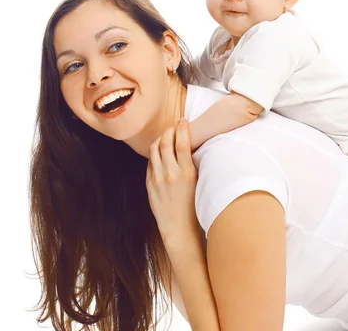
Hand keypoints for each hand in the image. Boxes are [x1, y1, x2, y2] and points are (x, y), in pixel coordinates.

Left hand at [146, 118, 198, 245]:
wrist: (178, 228)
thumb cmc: (193, 207)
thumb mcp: (197, 183)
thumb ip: (190, 165)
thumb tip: (187, 146)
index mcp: (187, 173)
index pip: (182, 143)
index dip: (182, 128)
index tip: (184, 120)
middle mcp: (170, 174)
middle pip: (166, 143)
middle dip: (169, 130)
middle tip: (173, 126)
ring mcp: (158, 179)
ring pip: (154, 150)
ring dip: (160, 139)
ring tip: (165, 136)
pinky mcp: (149, 184)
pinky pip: (150, 162)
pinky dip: (154, 154)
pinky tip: (159, 153)